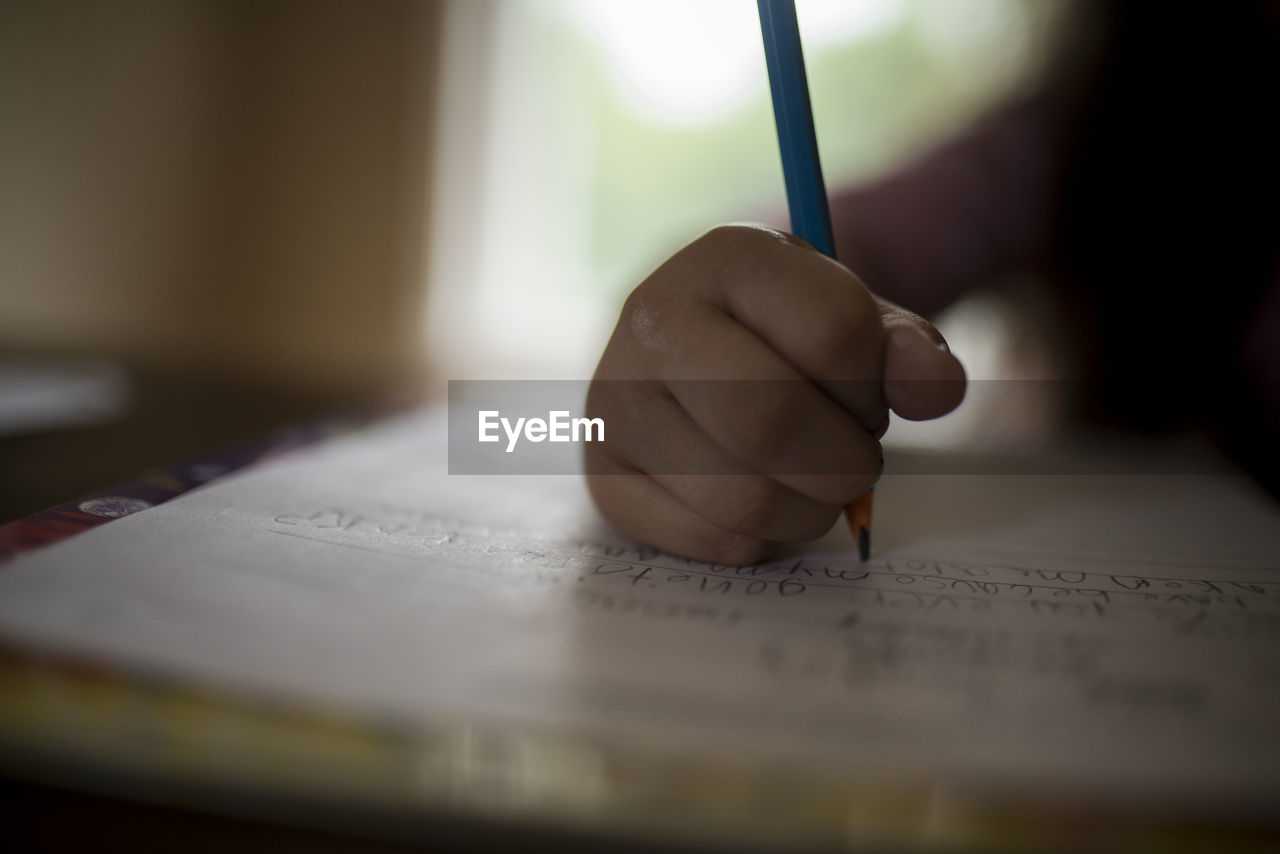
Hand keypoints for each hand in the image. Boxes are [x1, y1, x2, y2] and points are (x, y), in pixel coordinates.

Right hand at [585, 224, 964, 563]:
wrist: (693, 358)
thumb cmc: (787, 339)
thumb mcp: (856, 322)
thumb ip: (907, 350)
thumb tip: (935, 389)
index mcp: (727, 255)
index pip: (834, 335)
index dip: (874, 386)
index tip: (863, 394)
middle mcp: (654, 318)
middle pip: (772, 420)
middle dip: (844, 461)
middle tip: (850, 458)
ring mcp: (616, 401)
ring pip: (743, 497)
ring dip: (810, 509)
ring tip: (807, 480)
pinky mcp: (605, 476)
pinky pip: (711, 541)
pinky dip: (762, 540)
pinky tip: (759, 502)